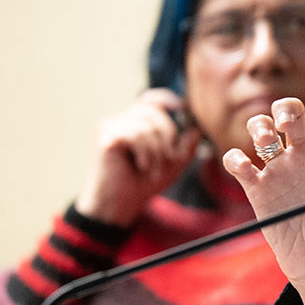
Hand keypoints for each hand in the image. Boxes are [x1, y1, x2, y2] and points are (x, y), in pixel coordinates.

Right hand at [74, 88, 200, 226]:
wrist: (120, 205)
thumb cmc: (143, 183)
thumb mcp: (173, 163)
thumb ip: (186, 145)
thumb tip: (198, 127)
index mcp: (136, 122)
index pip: (151, 99)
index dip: (167, 99)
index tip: (182, 108)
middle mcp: (122, 120)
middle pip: (154, 111)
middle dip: (169, 136)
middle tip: (169, 160)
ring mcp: (111, 127)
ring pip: (147, 125)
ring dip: (157, 151)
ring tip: (152, 169)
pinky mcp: (106, 137)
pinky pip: (136, 135)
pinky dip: (146, 153)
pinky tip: (142, 167)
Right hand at [222, 82, 304, 304]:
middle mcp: (304, 157)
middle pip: (289, 113)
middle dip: (285, 109)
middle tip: (286, 126)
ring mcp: (279, 171)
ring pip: (261, 130)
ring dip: (259, 128)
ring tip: (267, 145)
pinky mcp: (258, 190)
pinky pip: (239, 163)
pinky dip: (236, 159)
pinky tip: (246, 168)